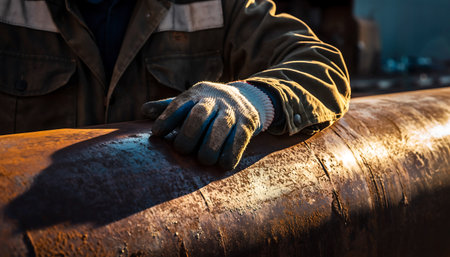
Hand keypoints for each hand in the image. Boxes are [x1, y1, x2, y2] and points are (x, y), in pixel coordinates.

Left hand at [142, 81, 273, 169]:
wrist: (248, 98)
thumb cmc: (209, 106)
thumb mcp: (190, 102)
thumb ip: (169, 108)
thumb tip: (144, 111)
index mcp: (197, 94)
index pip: (179, 104)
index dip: (167, 118)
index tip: (157, 133)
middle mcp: (215, 100)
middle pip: (200, 115)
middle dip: (189, 135)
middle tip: (183, 150)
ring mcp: (233, 111)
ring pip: (221, 127)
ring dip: (210, 147)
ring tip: (203, 160)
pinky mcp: (248, 123)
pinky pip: (239, 140)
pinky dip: (231, 153)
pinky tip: (222, 163)